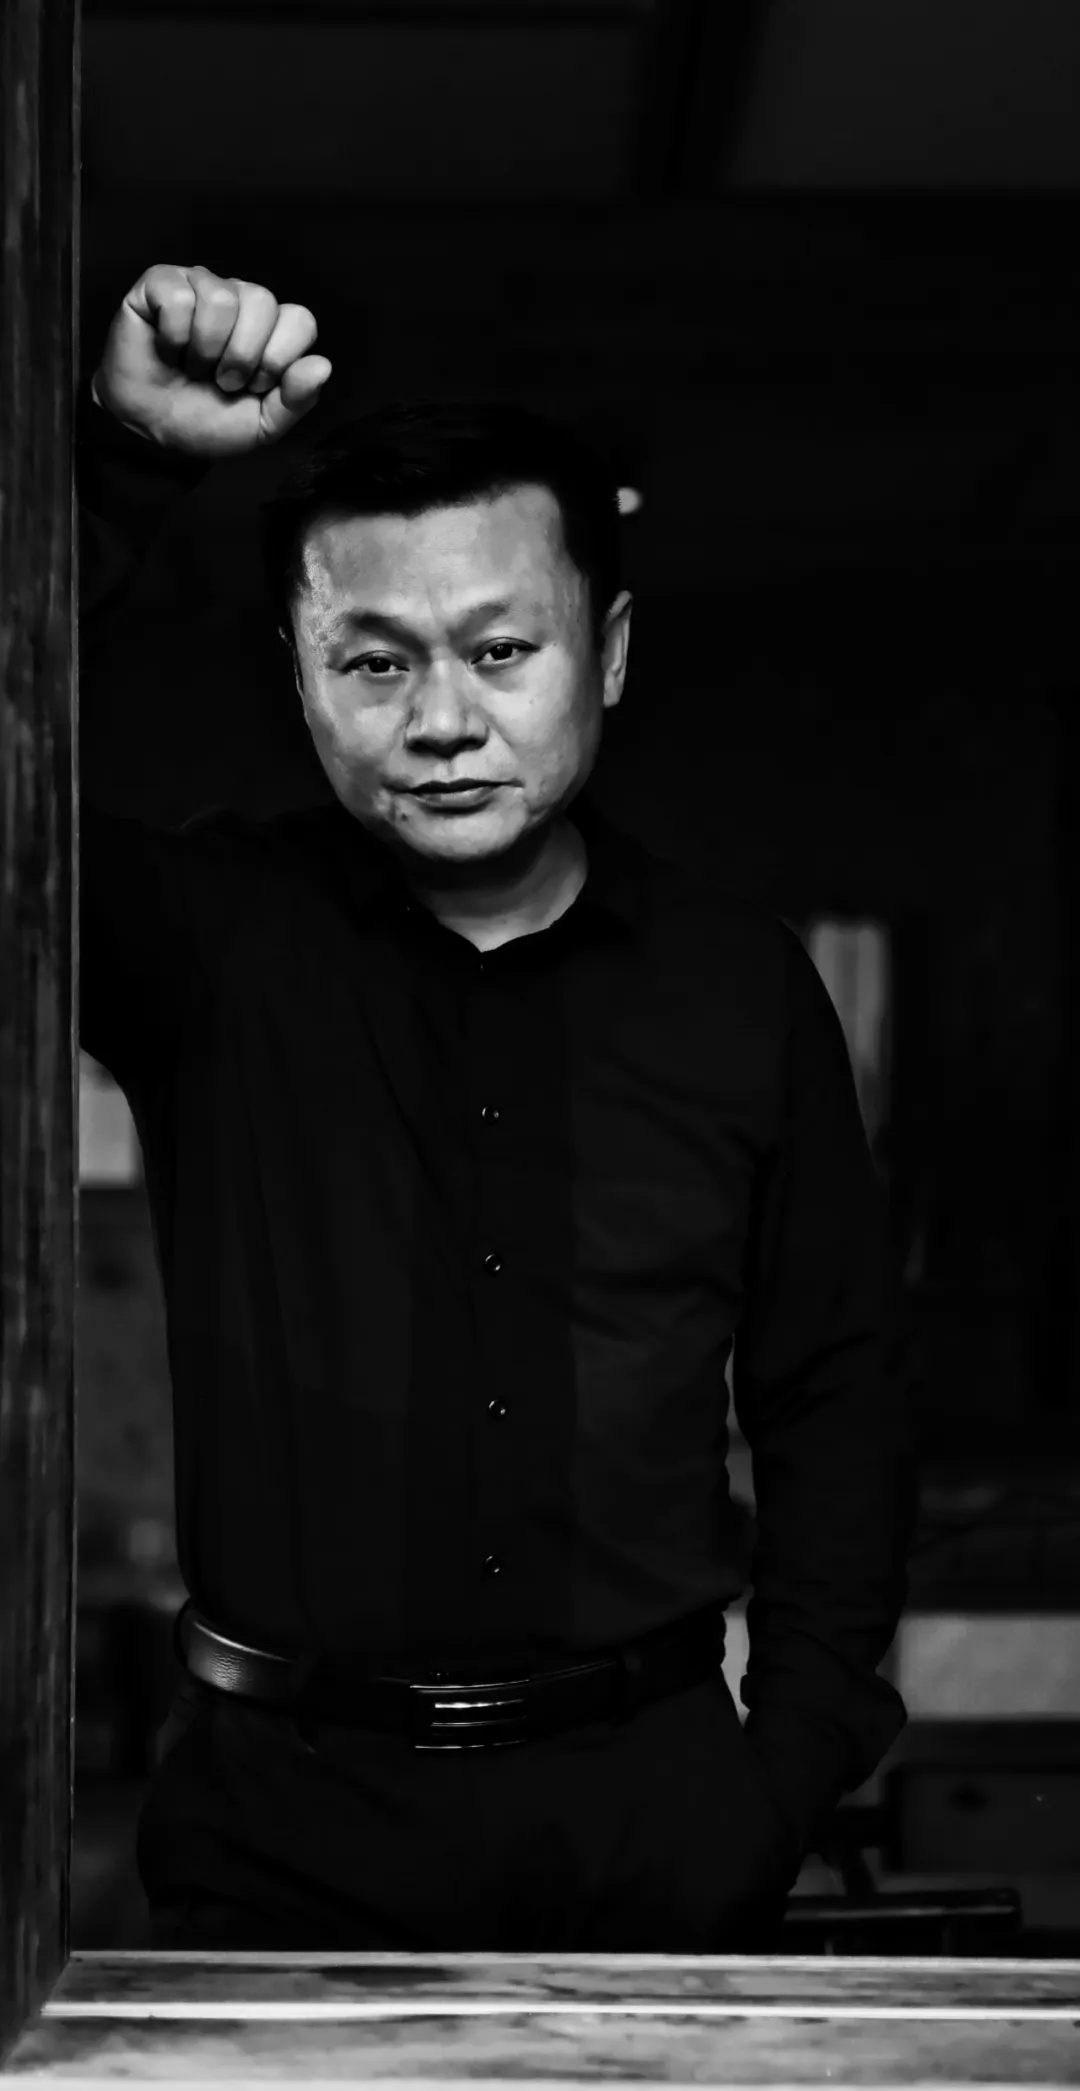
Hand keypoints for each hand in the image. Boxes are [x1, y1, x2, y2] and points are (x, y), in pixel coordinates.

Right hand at [91, 263, 332, 456]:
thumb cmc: (206, 420)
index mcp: (270, 329)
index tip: (255, 387)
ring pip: (222, 297)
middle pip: (263, 301)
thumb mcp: (261, 425)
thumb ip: (295, 400)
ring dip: (205, 349)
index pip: (300, 320)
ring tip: (193, 367)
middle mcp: (240, 300)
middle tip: (222, 380)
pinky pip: (179, 297)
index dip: (279, 359)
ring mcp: (201, 286)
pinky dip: (173, 337)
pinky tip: (168, 350)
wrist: (151, 430)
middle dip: (242, 356)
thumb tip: (322, 366)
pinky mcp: (161, 283)